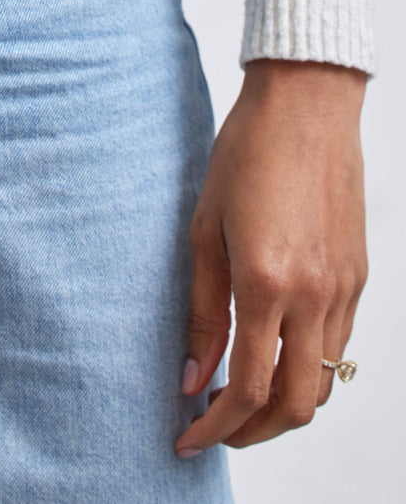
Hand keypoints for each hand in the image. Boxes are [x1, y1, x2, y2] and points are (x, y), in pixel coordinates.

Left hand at [176, 59, 367, 457]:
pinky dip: (305, 367)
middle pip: (295, 405)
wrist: (306, 106)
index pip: (248, 388)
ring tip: (238, 398)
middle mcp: (315, 295)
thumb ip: (201, 310)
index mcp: (267, 282)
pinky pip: (337, 344)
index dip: (216, 427)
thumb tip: (192, 378)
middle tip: (214, 430)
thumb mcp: (203, 229)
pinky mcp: (359, 277)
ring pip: (322, 381)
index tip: (186, 439)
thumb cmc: (244, 156)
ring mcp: (344, 289)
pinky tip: (272, 352)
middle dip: (253, 433)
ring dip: (282, 406)